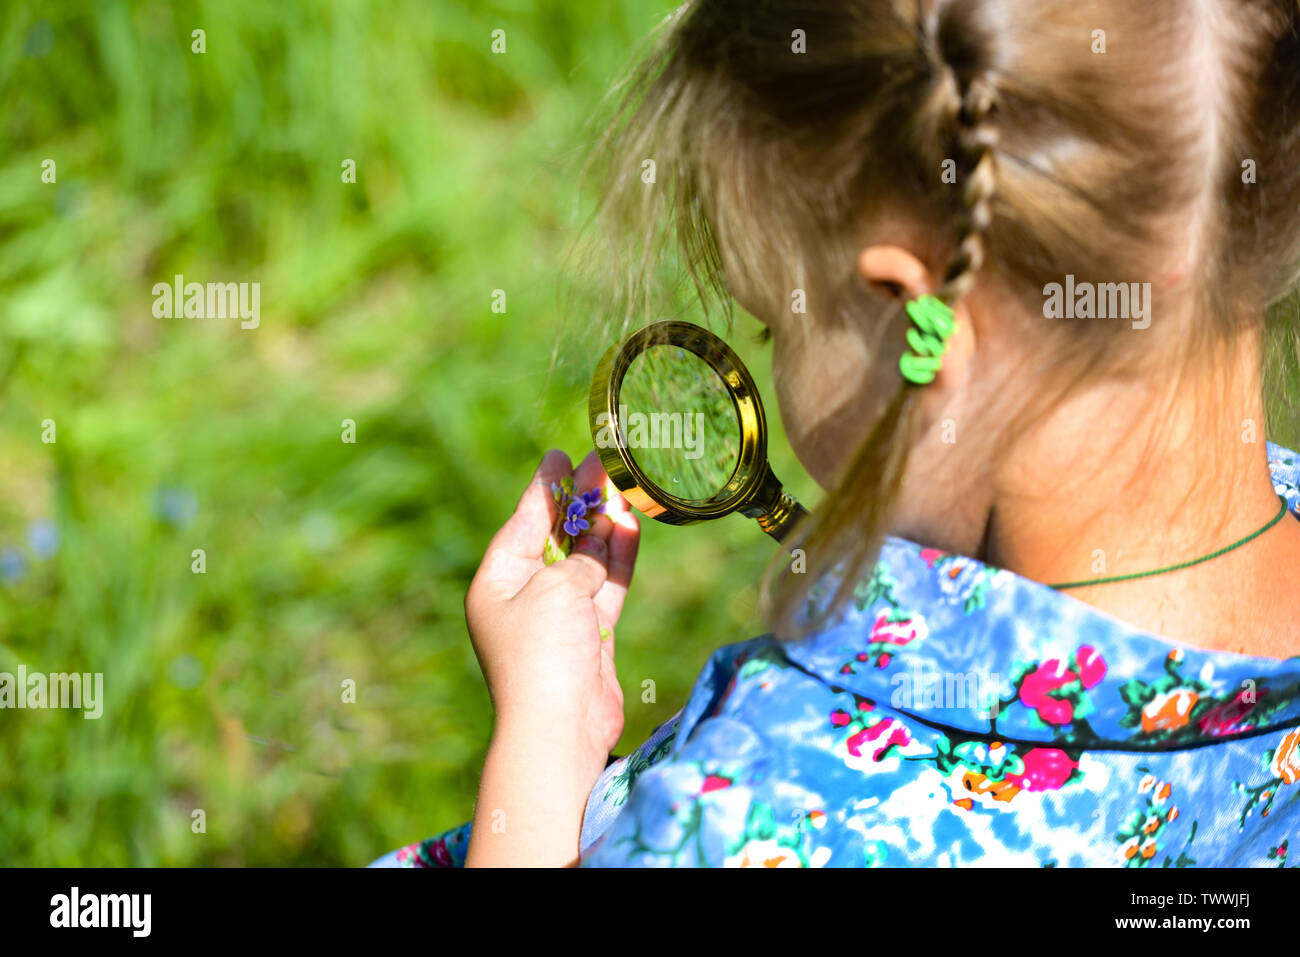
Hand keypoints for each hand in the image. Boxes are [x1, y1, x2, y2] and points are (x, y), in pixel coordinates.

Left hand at [464, 449, 639, 785]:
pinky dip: (619, 561)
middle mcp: (525, 596)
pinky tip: (632, 529)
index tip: (559, 455)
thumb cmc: (543, 653)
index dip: (544, 488)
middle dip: (580, 503)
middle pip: (556, 538)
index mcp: (497, 582)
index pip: (523, 522)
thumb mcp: (554, 589)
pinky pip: (605, 587)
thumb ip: (578, 559)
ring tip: (624, 489)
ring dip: (604, 528)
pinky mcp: (590, 636)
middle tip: (602, 465)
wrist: (559, 727)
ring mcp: (559, 617)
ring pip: (585, 560)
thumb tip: (598, 549)